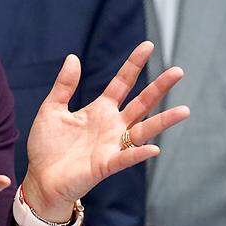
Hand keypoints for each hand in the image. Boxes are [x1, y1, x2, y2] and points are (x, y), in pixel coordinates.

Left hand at [24, 41, 188, 220]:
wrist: (40, 179)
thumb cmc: (46, 146)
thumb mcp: (51, 109)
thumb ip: (64, 86)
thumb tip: (73, 57)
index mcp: (99, 110)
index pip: (122, 83)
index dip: (133, 65)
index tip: (147, 45)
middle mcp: (112, 126)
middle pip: (141, 103)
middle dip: (159, 87)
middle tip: (178, 71)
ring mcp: (112, 146)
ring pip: (143, 130)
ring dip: (163, 121)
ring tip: (185, 110)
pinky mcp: (106, 165)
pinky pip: (126, 159)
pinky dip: (139, 154)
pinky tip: (153, 148)